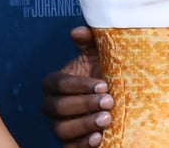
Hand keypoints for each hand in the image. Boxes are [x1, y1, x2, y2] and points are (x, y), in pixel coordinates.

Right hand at [40, 26, 112, 146]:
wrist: (116, 95)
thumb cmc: (104, 71)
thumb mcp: (98, 53)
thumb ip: (88, 40)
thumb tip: (77, 31)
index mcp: (55, 83)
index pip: (56, 84)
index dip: (77, 85)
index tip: (102, 85)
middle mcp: (51, 106)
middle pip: (58, 108)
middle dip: (84, 104)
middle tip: (109, 101)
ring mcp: (59, 126)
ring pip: (61, 129)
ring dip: (84, 125)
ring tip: (107, 119)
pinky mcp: (69, 142)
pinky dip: (82, 144)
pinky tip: (99, 138)